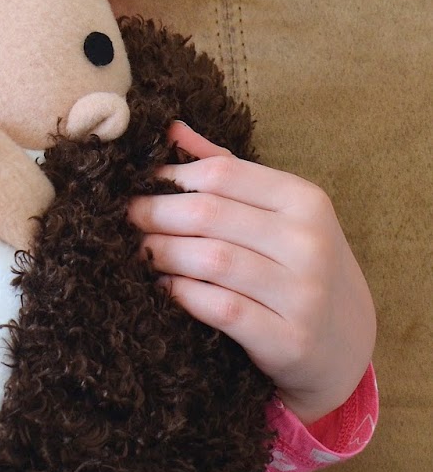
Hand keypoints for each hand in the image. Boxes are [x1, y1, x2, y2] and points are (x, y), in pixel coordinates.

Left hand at [126, 120, 375, 426]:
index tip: (140, 184)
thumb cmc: (298, 265)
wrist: (345, 342)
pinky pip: (221, 308)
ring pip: (211, 259)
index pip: (222, 173)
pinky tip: (166, 287)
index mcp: (305, 200)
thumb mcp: (281, 213)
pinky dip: (184, 294)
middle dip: (156, 213)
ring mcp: (303, 293)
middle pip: (209, 213)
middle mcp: (309, 242)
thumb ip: (228, 170)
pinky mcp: (289, 339)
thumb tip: (171, 128)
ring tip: (141, 251)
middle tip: (127, 218)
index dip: (171, 177)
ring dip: (163, 253)